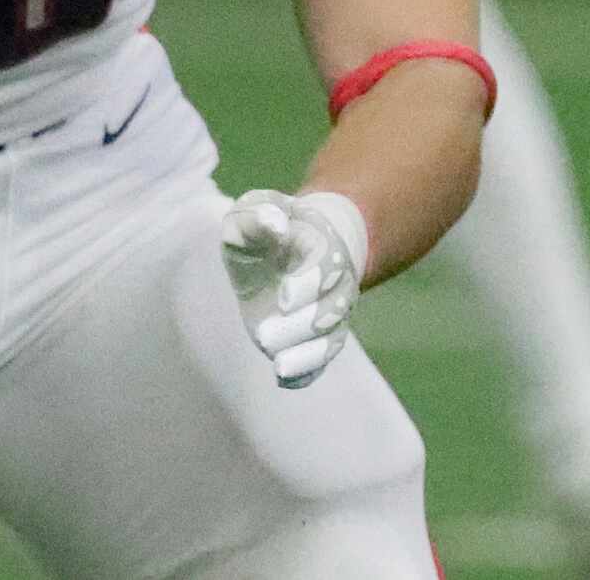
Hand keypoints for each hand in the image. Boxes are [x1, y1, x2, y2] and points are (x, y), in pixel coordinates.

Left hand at [221, 188, 369, 388]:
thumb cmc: (268, 225)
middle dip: (300, 327)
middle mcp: (334, 285)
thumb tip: (275, 224)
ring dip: (305, 355)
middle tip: (263, 336)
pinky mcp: (312, 337)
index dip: (309, 285)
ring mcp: (326, 314)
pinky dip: (306, 372)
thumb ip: (260, 213)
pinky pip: (319, 359)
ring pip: (328, 340)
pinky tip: (284, 380)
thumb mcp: (254, 208)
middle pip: (330, 311)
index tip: (284, 297)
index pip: (326, 268)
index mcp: (323, 247)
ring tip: (277, 366)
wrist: (287, 247)